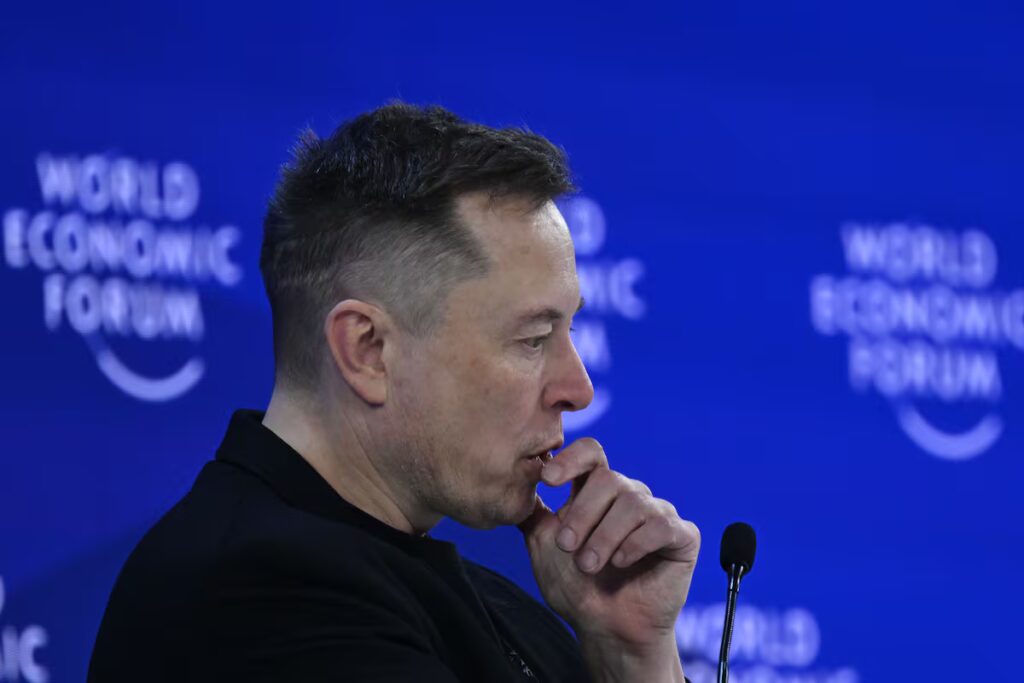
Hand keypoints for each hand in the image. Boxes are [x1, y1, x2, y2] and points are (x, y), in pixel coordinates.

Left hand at [518, 438, 699, 653]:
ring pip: (633, 502)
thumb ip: (532, 512)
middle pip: (609, 479)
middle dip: (583, 514)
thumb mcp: (543, 545)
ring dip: (605, 536)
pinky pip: (661, 525)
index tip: (549, 479)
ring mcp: (658, 513)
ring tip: (589, 565)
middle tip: (567, 547)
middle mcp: (629, 496)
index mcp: (597, 492)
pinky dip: (635, 544)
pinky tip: (621, 562)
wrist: (606, 630)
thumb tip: (515, 480)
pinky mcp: (682, 536)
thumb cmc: (576, 588)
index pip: (591, 454)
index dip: (572, 459)